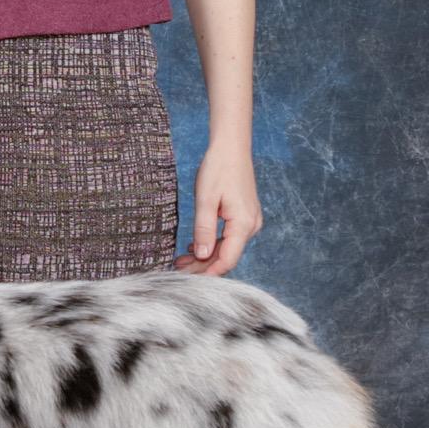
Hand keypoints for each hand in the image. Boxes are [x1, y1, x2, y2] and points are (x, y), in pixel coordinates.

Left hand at [173, 144, 261, 276]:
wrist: (231, 147)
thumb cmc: (218, 168)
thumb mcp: (206, 199)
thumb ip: (204, 230)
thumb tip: (203, 256)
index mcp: (243, 224)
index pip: (228, 260)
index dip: (209, 273)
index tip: (188, 280)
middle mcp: (251, 226)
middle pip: (227, 256)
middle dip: (203, 266)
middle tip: (177, 269)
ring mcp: (249, 221)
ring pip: (226, 248)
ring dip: (205, 256)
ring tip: (181, 260)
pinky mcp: (243, 216)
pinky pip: (228, 237)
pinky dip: (211, 244)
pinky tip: (193, 246)